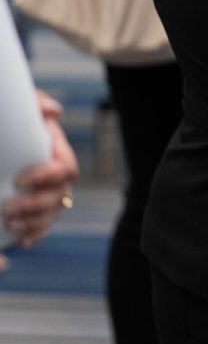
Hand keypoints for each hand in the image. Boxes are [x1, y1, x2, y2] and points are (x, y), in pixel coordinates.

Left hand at [3, 91, 78, 246]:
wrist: (6, 141)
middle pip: (58, 197)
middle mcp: (58, 178)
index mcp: (58, 153)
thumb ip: (37, 102)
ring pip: (52, 215)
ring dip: (34, 224)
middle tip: (7, 208)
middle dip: (35, 206)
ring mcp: (50, 196)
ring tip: (12, 226)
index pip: (65, 169)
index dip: (46, 176)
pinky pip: (43, 228)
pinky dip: (34, 235)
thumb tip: (54, 111)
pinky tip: (22, 241)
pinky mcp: (38, 211)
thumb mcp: (23, 108)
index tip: (19, 179)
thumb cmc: (15, 120)